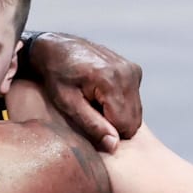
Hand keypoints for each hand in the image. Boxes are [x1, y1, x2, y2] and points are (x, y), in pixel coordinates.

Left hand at [28, 32, 142, 151]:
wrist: (58, 48)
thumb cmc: (57, 76)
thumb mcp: (67, 103)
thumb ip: (92, 125)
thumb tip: (114, 145)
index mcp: (110, 81)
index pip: (124, 125)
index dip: (107, 131)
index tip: (89, 121)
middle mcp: (127, 72)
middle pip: (133, 120)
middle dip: (113, 124)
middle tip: (91, 112)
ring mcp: (133, 69)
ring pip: (135, 112)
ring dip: (117, 114)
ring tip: (95, 103)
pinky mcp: (134, 69)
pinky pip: (134, 100)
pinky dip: (120, 104)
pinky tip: (102, 95)